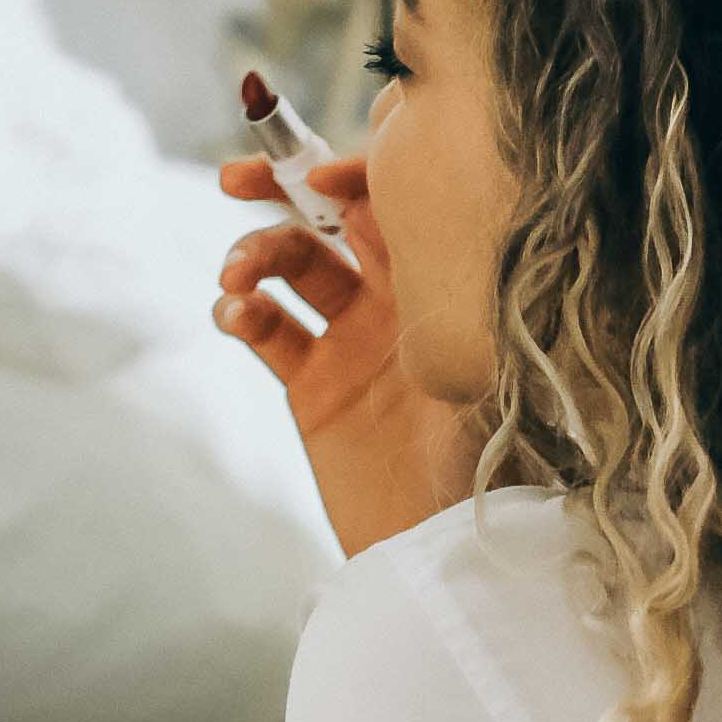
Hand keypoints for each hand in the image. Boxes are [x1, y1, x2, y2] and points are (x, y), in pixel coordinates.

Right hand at [214, 151, 476, 558]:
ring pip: (291, 267)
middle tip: (234, 179)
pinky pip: (266, 329)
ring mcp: (351, 342)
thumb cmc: (487, 458)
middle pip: (329, 219)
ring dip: (254, 255)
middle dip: (279, 190)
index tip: (311, 174)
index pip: (390, 205)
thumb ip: (438, 282)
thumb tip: (391, 207)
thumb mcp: (478, 361)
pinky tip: (235, 315)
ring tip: (235, 278)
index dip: (348, 175)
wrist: (444, 548)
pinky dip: (241, 312)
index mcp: (445, 286)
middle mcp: (398, 303)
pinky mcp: (312, 388)